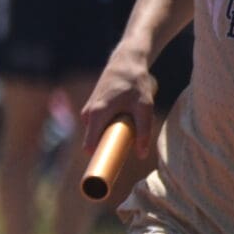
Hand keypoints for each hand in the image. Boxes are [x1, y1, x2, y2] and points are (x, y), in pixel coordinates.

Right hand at [79, 50, 158, 176]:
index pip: (89, 146)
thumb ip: (143, 131)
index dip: (96, 160)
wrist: (127, 60)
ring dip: (108, 135)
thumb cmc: (135, 82)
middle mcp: (88, 113)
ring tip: (126, 132)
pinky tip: (122, 122)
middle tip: (124, 152)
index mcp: (97, 114)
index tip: (103, 172)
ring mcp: (88, 109)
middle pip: (93, 141)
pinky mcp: (92, 106)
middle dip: (106, 148)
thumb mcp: (144, 106)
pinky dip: (107, 128)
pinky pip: (96, 125)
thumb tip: (142, 154)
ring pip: (95, 132)